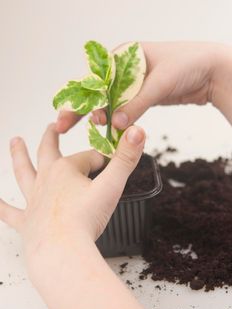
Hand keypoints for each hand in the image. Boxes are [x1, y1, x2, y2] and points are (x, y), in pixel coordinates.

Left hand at [0, 123, 144, 270]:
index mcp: (66, 170)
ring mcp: (33, 200)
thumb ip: (126, 158)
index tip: (111, 167)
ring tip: (14, 141)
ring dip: (18, 156)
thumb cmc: (86, 220)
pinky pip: (9, 212)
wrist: (62, 252)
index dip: (102, 161)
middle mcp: (46, 180)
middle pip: (48, 152)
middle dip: (51, 138)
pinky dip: (1, 207)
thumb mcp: (112, 186)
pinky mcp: (26, 221)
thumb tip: (138, 130)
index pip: (88, 158)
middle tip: (53, 126)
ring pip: (23, 172)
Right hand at [56, 41, 231, 131]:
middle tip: (64, 125)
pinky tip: (108, 130)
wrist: (211, 71)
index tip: (68, 114)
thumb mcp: (159, 83)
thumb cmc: (187, 64)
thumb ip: (136, 103)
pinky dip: (116, 120)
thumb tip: (115, 123)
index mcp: (124, 54)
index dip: (80, 97)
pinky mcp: (141, 96)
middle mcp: (125, 68)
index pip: (95, 77)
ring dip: (101, 117)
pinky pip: (124, 109)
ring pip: (110, 102)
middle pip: (98, 91)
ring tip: (93, 131)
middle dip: (82, 108)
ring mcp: (132, 84)